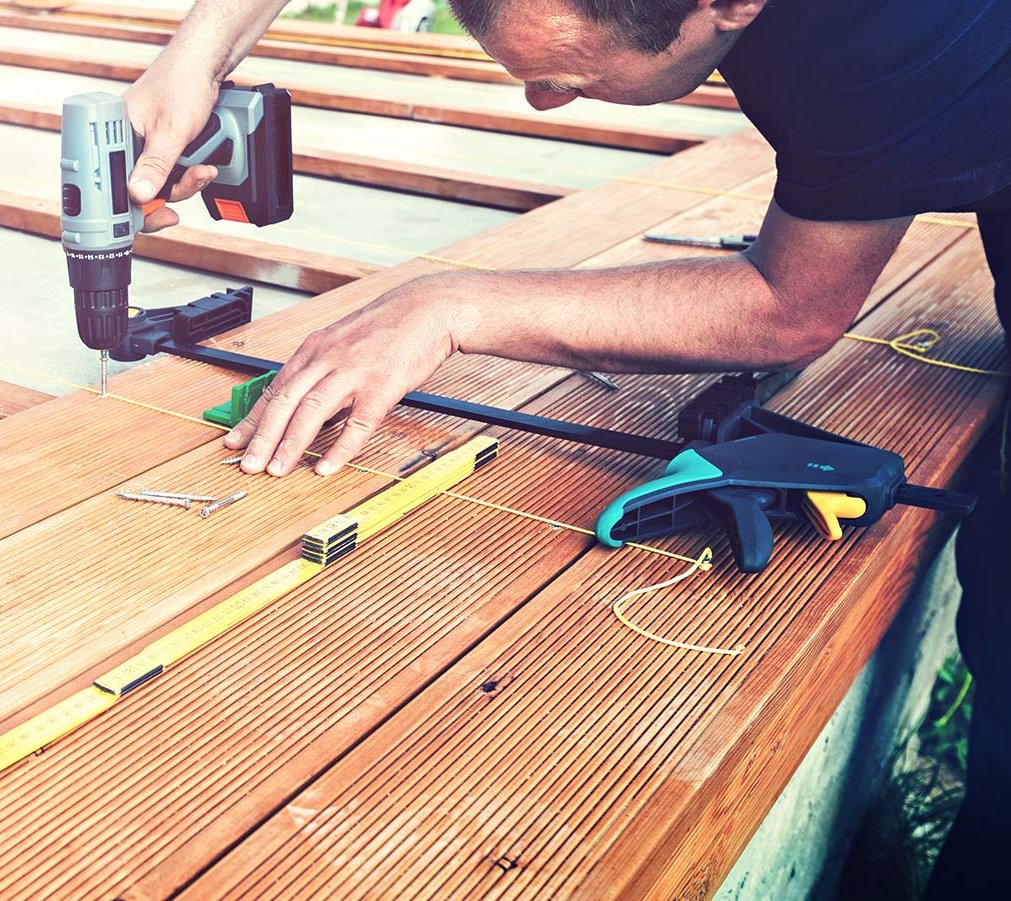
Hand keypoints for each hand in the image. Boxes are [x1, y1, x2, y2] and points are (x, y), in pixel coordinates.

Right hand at [124, 62, 220, 232]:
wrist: (204, 68)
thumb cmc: (181, 85)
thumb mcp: (170, 132)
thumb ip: (155, 166)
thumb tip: (137, 195)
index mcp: (113, 133)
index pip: (111, 182)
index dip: (130, 206)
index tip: (153, 216)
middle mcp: (126, 142)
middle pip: (139, 189)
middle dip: (169, 194)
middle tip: (189, 186)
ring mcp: (145, 147)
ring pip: (161, 185)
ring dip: (186, 184)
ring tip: (203, 170)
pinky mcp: (163, 149)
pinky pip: (173, 175)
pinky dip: (190, 176)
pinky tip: (204, 167)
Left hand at [223, 275, 463, 476]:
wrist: (428, 309)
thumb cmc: (390, 327)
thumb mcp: (345, 341)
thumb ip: (324, 371)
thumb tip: (311, 406)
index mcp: (316, 348)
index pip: (276, 388)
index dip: (253, 418)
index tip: (235, 441)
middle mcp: (328, 359)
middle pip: (286, 401)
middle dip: (263, 436)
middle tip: (249, 464)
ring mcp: (354, 373)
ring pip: (313, 411)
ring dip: (292, 444)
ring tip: (278, 469)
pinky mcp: (382, 387)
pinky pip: (357, 423)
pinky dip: (340, 448)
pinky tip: (327, 466)